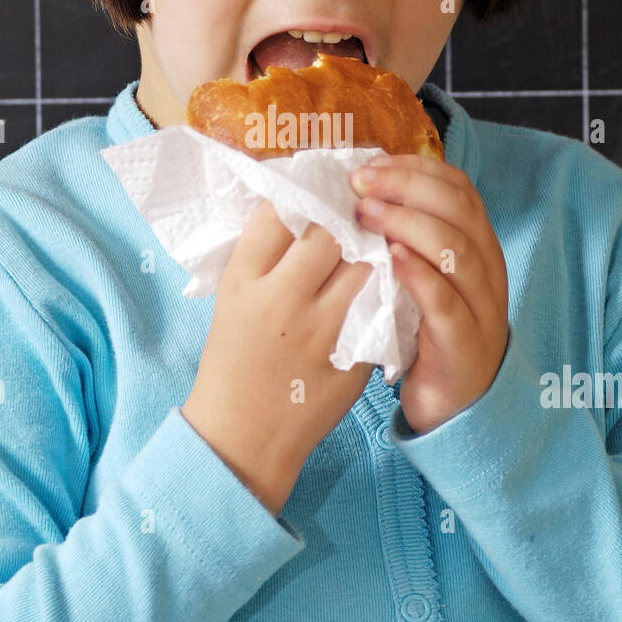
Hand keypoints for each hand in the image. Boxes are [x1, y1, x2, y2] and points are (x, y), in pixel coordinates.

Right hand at [182, 199, 373, 513]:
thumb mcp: (233, 300)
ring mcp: (320, 331)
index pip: (280, 212)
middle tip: (360, 209)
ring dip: (374, 250)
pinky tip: (387, 282)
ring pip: (366, 265)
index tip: (321, 186)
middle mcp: (281, 300)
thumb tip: (300, 204)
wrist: (241, 435)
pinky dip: (386, 290)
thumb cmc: (235, 359)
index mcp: (244, 280)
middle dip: (348, 217)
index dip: (305, 191)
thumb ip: (264, 256)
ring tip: (377, 243)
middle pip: (330, 232)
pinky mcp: (351, 357)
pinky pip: (380, 307)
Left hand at [350, 154, 507, 433]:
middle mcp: (486, 271)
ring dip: (409, 224)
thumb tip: (360, 191)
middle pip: (459, 211)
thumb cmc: (425, 335)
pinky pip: (447, 304)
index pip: (458, 189)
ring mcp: (481, 310)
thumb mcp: (421, 277)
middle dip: (407, 187)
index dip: (416, 169)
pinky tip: (391, 260)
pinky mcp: (464, 347)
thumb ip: (404, 238)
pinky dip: (420, 276)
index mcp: (476, 246)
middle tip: (361, 183)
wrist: (453, 408)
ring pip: (458, 251)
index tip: (371, 163)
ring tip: (367, 214)